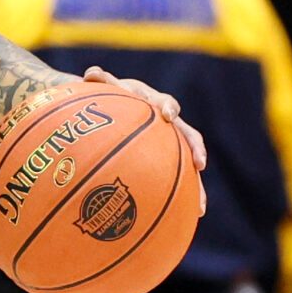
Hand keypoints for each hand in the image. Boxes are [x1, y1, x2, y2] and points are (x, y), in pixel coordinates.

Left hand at [82, 66, 209, 215]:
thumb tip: (91, 73)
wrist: (117, 107)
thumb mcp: (104, 90)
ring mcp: (172, 145)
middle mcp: (169, 126)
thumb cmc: (109, 99)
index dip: (168, 108)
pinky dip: (184, 198)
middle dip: (195, 149)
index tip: (167, 115)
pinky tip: (188, 219)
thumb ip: (100, 83)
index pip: (166, 103)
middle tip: (199, 163)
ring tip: (200, 208)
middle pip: (188, 136)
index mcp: (154, 103)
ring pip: (189, 164)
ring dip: (197, 186)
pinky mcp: (169, 161)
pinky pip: (179, 180)